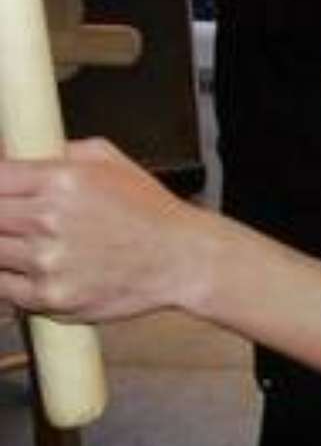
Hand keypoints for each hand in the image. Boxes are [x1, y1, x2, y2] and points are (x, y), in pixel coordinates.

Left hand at [0, 140, 193, 322]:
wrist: (179, 257)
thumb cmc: (150, 211)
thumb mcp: (109, 160)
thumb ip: (58, 150)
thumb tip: (15, 149)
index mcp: (62, 181)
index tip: (3, 189)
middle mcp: (49, 220)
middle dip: (1, 215)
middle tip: (16, 218)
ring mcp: (46, 261)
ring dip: (4, 246)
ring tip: (30, 242)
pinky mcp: (49, 296)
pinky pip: (3, 288)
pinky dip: (10, 279)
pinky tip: (32, 268)